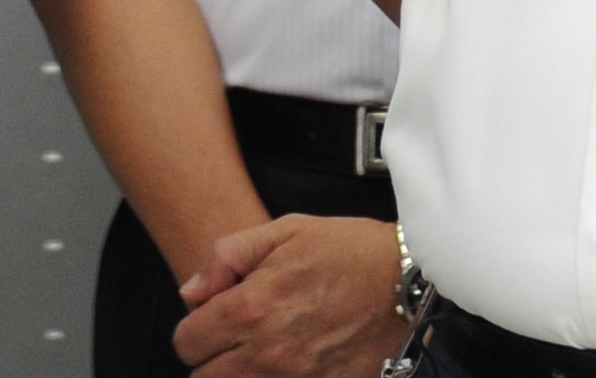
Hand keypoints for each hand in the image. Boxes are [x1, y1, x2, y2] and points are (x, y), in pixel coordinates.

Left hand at [171, 214, 405, 375]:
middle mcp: (268, 353)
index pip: (186, 342)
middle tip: (235, 339)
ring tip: (263, 352)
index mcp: (251, 308)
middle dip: (212, 358)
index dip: (195, 329)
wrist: (409, 279)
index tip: (213, 320)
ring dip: (241, 374)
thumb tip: (191, 291)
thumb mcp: (285, 231)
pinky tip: (293, 363)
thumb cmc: (349, 251)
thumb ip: (227, 257)